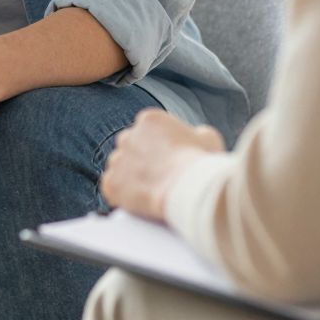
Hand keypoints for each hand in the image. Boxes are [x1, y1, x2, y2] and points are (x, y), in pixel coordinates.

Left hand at [99, 109, 226, 222]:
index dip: (157, 146)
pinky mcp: (111, 183)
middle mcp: (129, 136)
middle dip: (139, 158)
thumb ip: (195, 132)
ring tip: (149, 189)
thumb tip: (195, 135)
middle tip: (156, 174)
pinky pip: (111, 186)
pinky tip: (138, 199)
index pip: (146, 130)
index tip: (165, 158)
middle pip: (129, 146)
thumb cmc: (201, 163)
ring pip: (118, 166)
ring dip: (129, 176)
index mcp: (149, 120)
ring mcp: (118, 159)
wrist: (189, 188)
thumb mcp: (208, 137)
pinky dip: (121, 194)